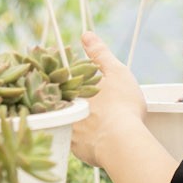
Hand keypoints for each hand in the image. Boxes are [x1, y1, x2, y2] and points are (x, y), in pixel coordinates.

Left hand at [72, 31, 147, 167]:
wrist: (121, 142)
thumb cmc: (122, 105)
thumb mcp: (116, 72)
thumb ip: (100, 53)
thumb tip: (86, 34)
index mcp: (72, 88)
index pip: (62, 77)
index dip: (66, 75)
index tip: (70, 76)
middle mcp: (64, 107)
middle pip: (60, 99)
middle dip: (66, 98)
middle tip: (87, 101)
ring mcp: (67, 128)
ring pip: (65, 120)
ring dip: (71, 118)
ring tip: (89, 120)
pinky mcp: (73, 148)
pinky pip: (73, 140)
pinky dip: (80, 138)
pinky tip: (91, 137)